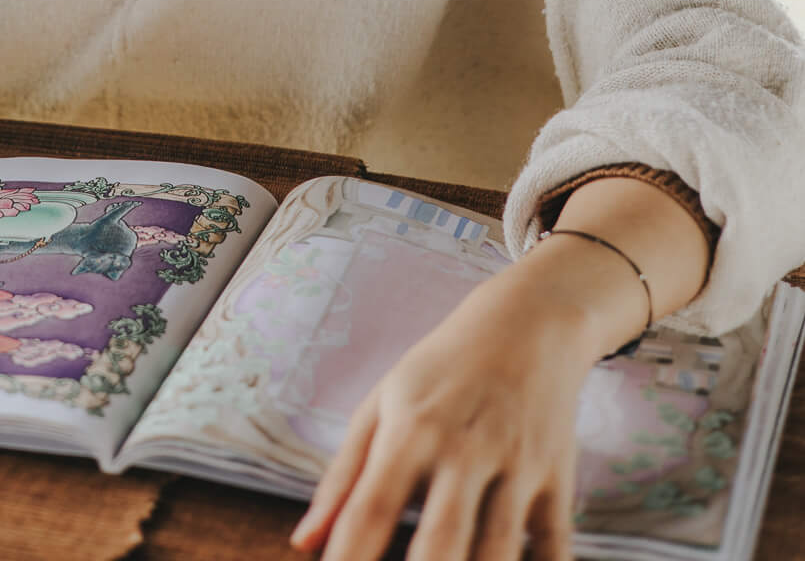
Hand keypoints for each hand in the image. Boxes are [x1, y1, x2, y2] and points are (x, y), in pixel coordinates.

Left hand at [289, 262, 596, 560]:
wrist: (528, 324)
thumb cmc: (440, 371)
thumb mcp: (382, 404)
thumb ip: (343, 477)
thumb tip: (304, 543)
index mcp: (411, 429)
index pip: (371, 510)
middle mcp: (464, 450)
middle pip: (441, 542)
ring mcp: (517, 468)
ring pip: (499, 554)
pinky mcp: (558, 484)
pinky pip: (554, 552)